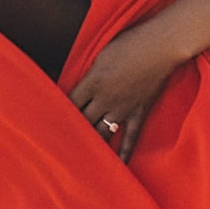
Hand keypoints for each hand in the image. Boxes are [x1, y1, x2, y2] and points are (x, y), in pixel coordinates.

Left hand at [65, 24, 187, 159]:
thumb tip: (81, 86)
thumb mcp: (101, 54)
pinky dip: (124, 152)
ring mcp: (123, 108)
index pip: (69, 104)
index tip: (48, 125)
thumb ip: (90, 73)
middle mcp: (104, 99)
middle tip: (59, 146)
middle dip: (70, 132)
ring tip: (80, 158)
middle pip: (82, 121)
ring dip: (91, 144)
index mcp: (92, 82)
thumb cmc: (130, 42)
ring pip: (102, 132)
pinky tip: (118, 166)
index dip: (58, 114)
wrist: (161, 45)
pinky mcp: (139, 112)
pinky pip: (131, 137)